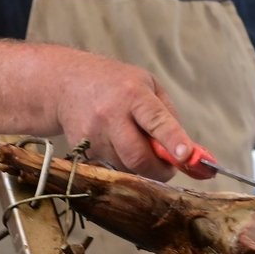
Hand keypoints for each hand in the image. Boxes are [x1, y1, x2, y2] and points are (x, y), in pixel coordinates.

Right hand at [48, 48, 198, 178]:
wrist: (65, 83)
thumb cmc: (116, 84)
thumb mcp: (148, 85)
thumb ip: (168, 116)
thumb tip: (188, 151)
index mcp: (134, 94)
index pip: (156, 120)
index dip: (173, 140)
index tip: (186, 156)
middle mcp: (110, 115)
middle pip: (138, 156)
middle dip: (159, 170)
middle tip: (168, 167)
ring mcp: (92, 134)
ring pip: (125, 168)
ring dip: (140, 167)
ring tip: (137, 146)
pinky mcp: (80, 149)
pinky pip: (110, 168)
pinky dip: (121, 164)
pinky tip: (116, 145)